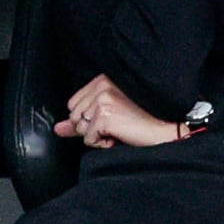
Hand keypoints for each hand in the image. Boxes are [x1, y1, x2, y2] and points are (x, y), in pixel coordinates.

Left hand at [53, 74, 178, 148]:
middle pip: (74, 117)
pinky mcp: (104, 116)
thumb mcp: (109, 116)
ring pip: (80, 129)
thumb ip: (81, 120)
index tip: (110, 119)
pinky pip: (88, 140)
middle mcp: (101, 86)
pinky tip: (120, 136)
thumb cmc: (142, 121)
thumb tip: (58, 129)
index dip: (88, 119)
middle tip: (118, 125)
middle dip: (91, 128)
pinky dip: (102, 144)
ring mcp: (102, 100)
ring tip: (119, 130)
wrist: (165, 130)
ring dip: (97, 136)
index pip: (73, 105)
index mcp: (103, 80)